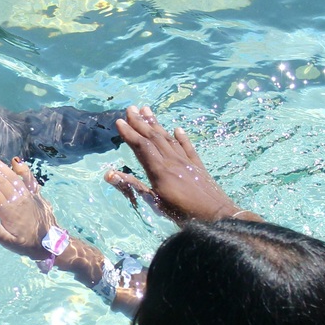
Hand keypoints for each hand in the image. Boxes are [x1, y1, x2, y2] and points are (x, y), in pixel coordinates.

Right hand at [0, 150, 61, 260]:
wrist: (51, 244)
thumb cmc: (25, 244)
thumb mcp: (6, 242)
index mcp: (9, 211)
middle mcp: (18, 200)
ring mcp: (27, 195)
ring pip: (10, 176)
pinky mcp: (35, 194)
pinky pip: (29, 179)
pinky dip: (22, 169)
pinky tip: (15, 160)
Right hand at [108, 107, 254, 223]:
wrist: (216, 216)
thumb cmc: (183, 213)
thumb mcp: (154, 203)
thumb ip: (132, 187)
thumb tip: (108, 174)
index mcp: (159, 171)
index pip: (141, 147)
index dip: (130, 133)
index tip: (119, 121)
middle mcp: (172, 161)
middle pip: (154, 137)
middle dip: (141, 122)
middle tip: (131, 108)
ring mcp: (186, 162)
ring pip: (169, 138)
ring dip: (156, 124)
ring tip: (147, 110)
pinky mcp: (198, 166)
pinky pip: (188, 147)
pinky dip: (181, 137)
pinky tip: (177, 129)